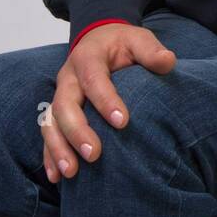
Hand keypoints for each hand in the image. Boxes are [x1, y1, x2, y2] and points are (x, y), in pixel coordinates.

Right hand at [42, 23, 175, 181]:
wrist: (99, 40)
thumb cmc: (122, 44)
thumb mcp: (138, 39)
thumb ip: (150, 50)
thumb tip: (167, 61)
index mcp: (88, 57)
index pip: (94, 78)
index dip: (105, 100)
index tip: (122, 122)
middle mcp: (68, 77)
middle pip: (65, 104)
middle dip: (77, 131)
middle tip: (94, 155)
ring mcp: (60, 95)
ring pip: (50, 122)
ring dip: (59, 148)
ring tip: (72, 172)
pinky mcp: (56, 112)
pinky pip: (48, 134)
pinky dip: (50, 155)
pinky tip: (58, 178)